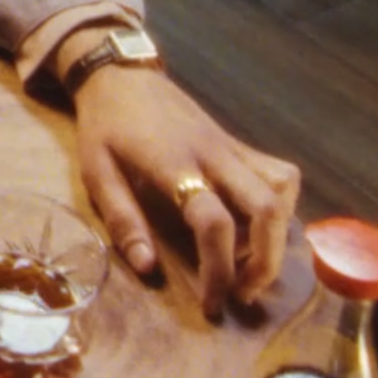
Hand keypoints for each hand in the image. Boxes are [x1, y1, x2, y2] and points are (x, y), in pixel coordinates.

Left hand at [70, 62, 300, 319]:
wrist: (120, 73)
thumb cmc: (104, 126)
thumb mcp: (96, 171)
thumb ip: (123, 219)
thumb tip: (147, 267)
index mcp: (174, 163)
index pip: (213, 222)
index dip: (219, 270)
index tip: (213, 303)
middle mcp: (213, 154)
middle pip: (266, 209)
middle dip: (266, 263)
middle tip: (243, 294)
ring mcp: (231, 145)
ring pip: (282, 191)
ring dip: (276, 235)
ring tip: (249, 262)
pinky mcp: (238, 142)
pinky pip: (279, 173)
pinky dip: (280, 205)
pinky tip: (254, 223)